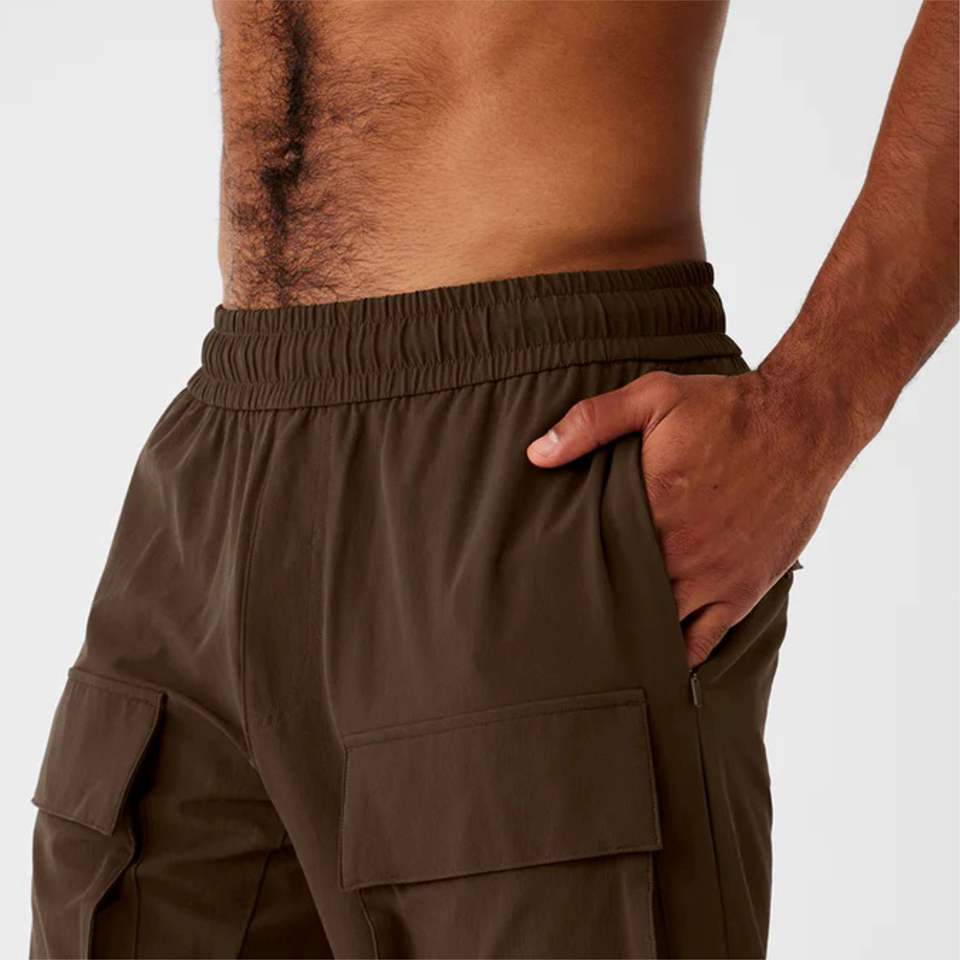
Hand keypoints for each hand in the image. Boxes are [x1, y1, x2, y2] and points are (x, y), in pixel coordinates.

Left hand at [526, 370, 832, 666]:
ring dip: (632, 634)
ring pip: (659, 624)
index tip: (546, 582)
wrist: (802, 423)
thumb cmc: (726, 409)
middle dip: (595, 608)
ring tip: (602, 648)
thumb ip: (591, 422)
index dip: (568, 571)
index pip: (593, 554)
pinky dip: (681, 656)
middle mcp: (680, 549)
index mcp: (651, 504)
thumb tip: (537, 453)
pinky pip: (707, 639)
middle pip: (623, 595)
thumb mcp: (654, 397)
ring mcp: (713, 575)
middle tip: (564, 623)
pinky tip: (658, 665)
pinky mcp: (743, 589)